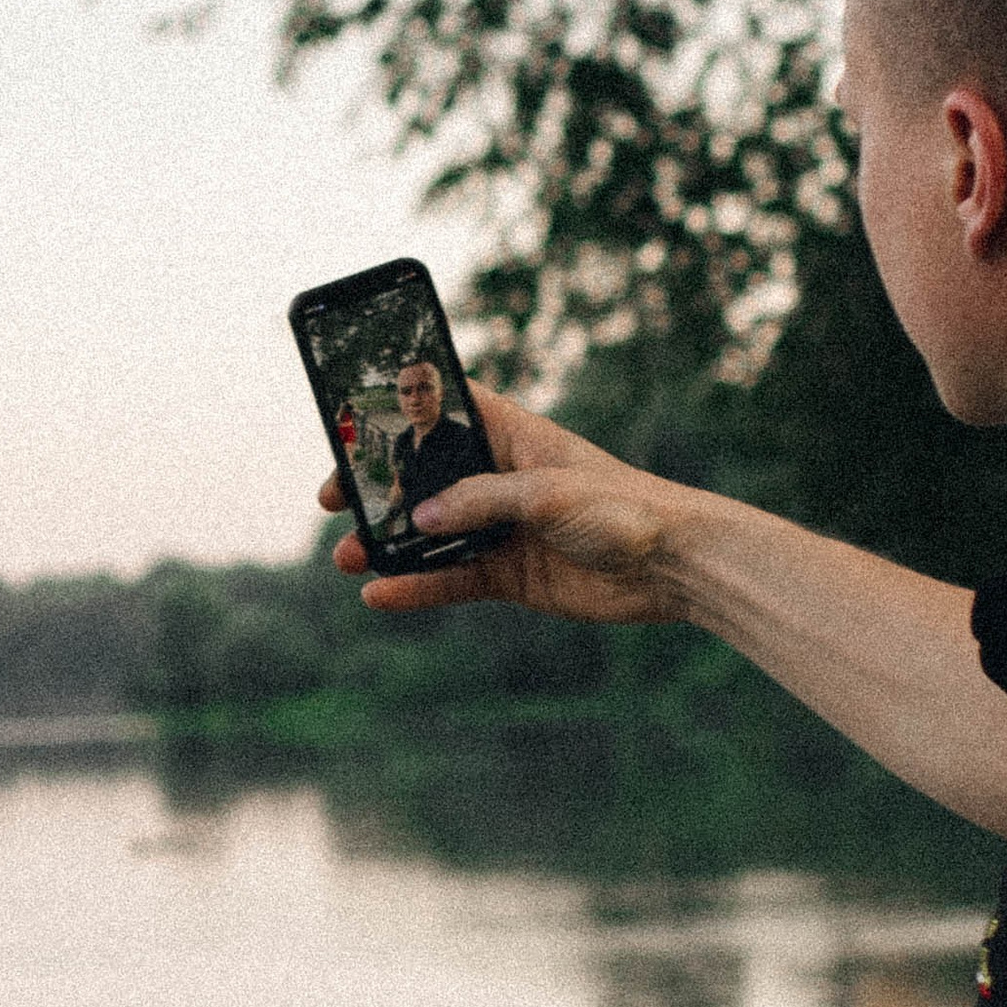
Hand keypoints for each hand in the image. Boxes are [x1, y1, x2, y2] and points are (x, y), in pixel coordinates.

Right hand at [321, 381, 699, 620]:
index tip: (351, 418)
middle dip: (378, 487)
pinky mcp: (512, 575)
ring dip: (389, 543)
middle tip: (332, 498)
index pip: (448, 411)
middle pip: (426, 478)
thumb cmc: (624, 507)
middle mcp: (503, 480)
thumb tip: (418, 518)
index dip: (402, 412)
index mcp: (515, 438)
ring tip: (347, 556)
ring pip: (432, 534)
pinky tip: (380, 595)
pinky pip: (453, 580)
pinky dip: (418, 587)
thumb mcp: (546, 494)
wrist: (674, 566)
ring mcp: (505, 529)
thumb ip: (479, 501)